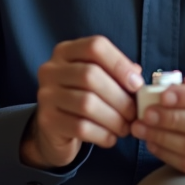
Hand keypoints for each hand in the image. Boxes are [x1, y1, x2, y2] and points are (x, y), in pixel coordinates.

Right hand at [21, 35, 143, 169]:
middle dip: (119, 97)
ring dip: (114, 118)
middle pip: (90, 75)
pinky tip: (111, 138)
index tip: (137, 84)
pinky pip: (80, 127)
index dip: (120, 64)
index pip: (95, 47)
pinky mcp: (47, 121)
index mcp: (66, 51)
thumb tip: (137, 78)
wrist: (55, 130)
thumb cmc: (84, 98)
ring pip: (86, 103)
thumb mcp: (99, 80)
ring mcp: (46, 95)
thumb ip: (118, 74)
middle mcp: (51, 69)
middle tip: (134, 113)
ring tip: (126, 127)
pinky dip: (102, 134)